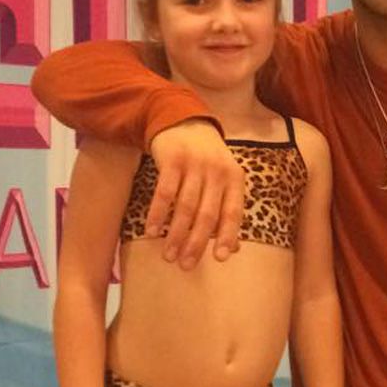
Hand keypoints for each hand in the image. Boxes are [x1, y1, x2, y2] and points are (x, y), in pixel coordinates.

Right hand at [148, 120, 244, 267]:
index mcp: (234, 178)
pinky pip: (164, 193)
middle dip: (196, 243)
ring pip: (185, 207)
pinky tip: (151, 231)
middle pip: (207, 214)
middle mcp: (217, 170)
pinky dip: (157, 214)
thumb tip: (235, 250)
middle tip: (185, 265)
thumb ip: (227, 211)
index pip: (233, 212)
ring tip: (168, 255)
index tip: (220, 259)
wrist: (182, 120)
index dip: (228, 236)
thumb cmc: (205, 160)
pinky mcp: (172, 159)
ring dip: (175, 234)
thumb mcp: (222, 179)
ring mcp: (195, 163)